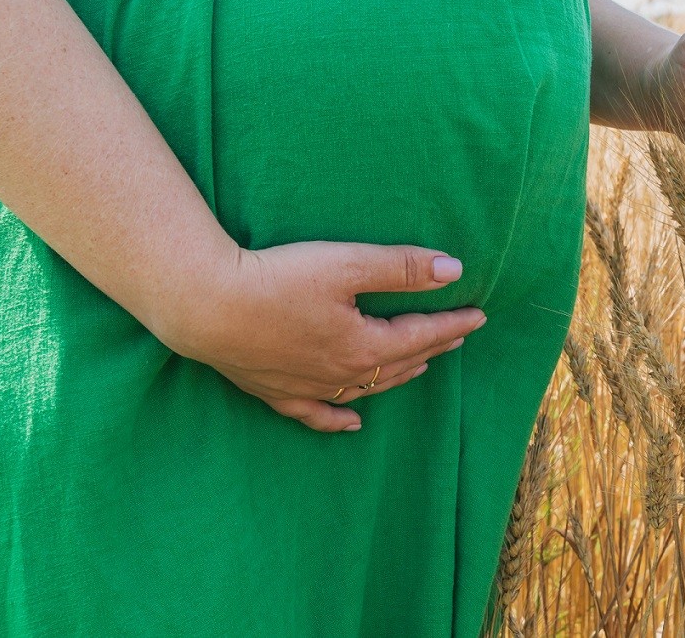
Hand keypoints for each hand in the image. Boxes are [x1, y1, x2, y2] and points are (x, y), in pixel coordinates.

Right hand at [153, 241, 486, 432]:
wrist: (205, 306)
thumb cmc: (278, 280)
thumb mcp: (347, 264)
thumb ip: (402, 268)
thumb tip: (454, 271)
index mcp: (364, 345)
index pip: (421, 335)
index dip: (452, 324)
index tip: (479, 316)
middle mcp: (343, 375)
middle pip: (399, 362)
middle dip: (432, 347)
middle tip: (456, 335)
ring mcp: (308, 388)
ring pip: (367, 388)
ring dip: (398, 376)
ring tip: (421, 366)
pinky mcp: (275, 392)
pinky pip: (317, 414)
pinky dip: (339, 419)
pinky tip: (354, 421)